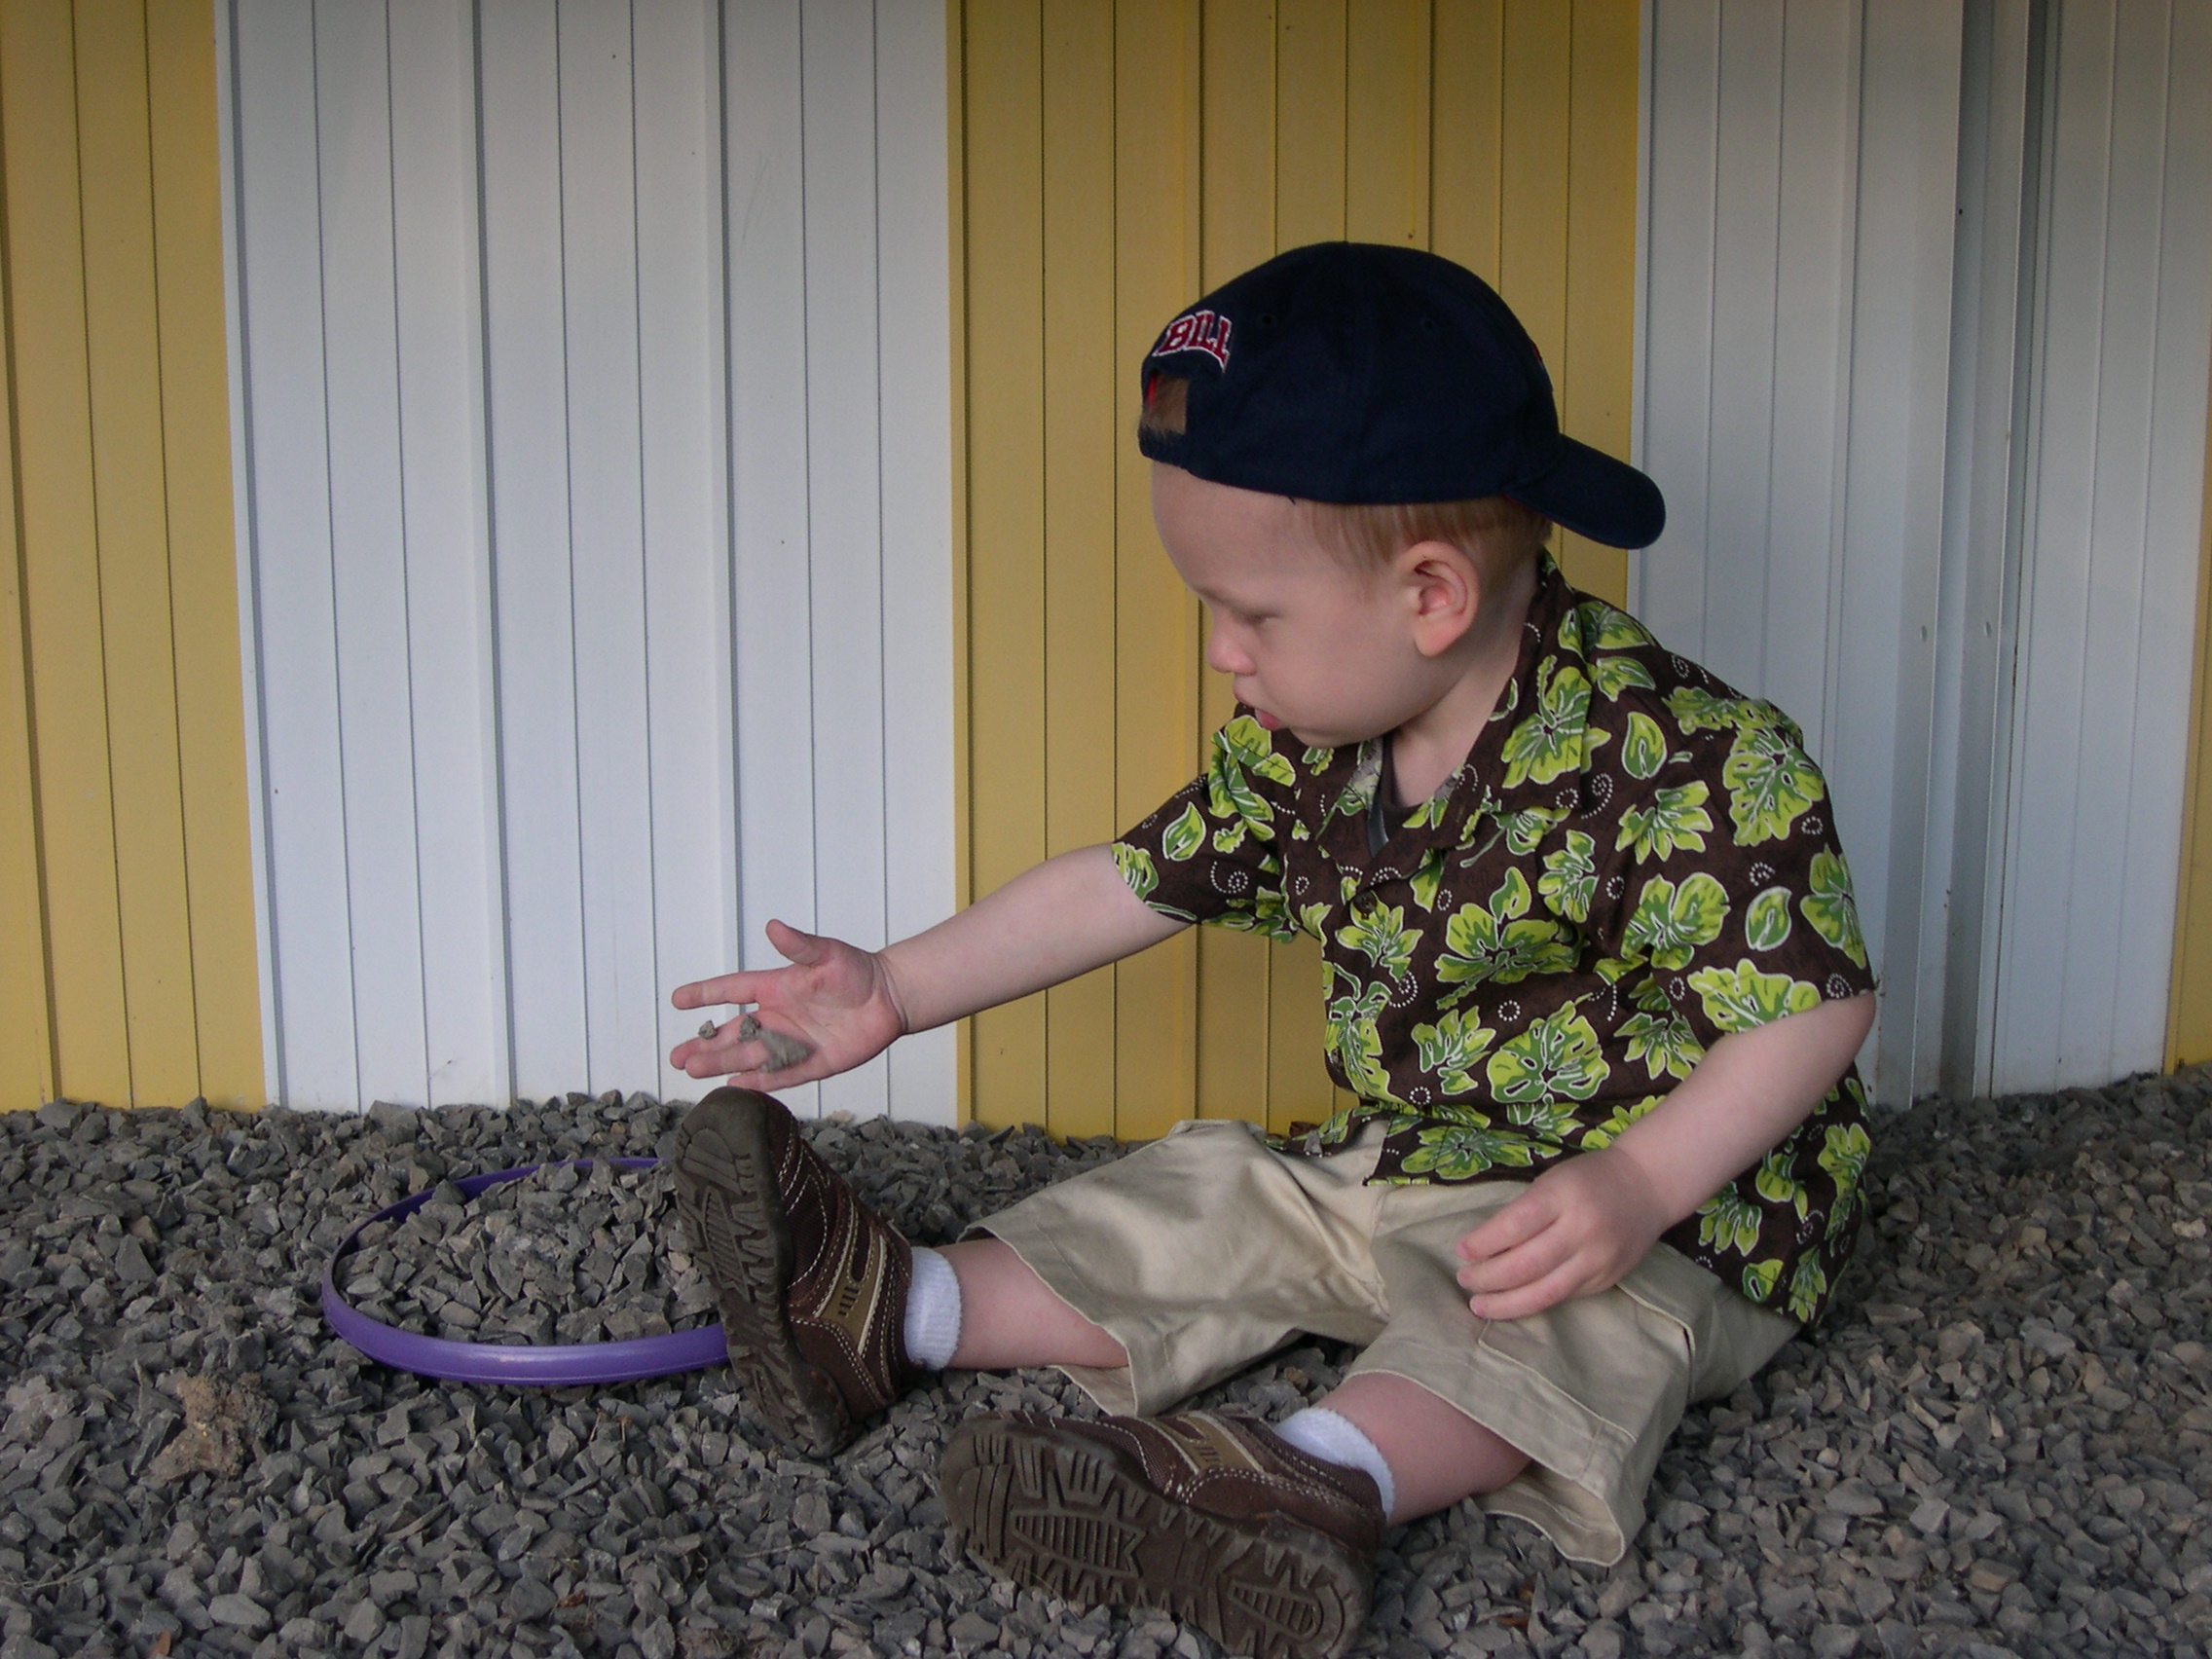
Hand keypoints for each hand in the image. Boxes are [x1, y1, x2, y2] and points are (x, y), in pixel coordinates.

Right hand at [666, 919, 909, 1088]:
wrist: (890, 997)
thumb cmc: (856, 970)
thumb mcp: (826, 954)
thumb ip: (799, 945)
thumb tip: (773, 926)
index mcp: (776, 988)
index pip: (732, 990)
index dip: (705, 994)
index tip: (677, 999)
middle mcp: (779, 1017)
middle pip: (735, 1033)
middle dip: (706, 1045)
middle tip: (677, 1057)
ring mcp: (794, 1042)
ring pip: (751, 1056)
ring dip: (723, 1063)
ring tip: (693, 1071)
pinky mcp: (814, 1063)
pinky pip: (782, 1075)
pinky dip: (759, 1081)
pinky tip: (734, 1085)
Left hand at [1454, 1147, 1671, 1320]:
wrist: (1647, 1186)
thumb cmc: (1587, 1179)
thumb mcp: (1552, 1182)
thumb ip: (1524, 1212)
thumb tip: (1483, 1249)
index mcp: (1563, 1196)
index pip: (1515, 1225)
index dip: (1483, 1242)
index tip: (1461, 1250)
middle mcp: (1582, 1228)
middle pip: (1526, 1264)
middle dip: (1488, 1277)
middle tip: (1464, 1279)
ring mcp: (1598, 1258)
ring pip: (1545, 1291)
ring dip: (1506, 1303)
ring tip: (1479, 1305)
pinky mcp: (1607, 1279)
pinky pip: (1563, 1297)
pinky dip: (1533, 1302)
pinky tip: (1512, 1304)